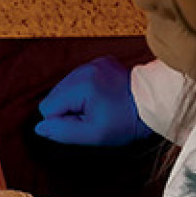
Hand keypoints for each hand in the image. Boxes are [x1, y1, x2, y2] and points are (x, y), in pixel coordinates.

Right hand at [31, 55, 151, 146]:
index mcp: (81, 85)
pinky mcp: (102, 62)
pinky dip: (86, 90)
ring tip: (100, 106)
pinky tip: (102, 97)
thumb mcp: (94, 135)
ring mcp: (94, 63)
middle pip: (55, 95)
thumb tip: (40, 128)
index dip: (63, 121)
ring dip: (77, 100)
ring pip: (66, 87)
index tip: (85, 123)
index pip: (48, 107)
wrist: (155, 103)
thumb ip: (63, 132)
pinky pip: (80, 79)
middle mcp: (85, 68)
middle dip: (69, 109)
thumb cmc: (126, 121)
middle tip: (94, 116)